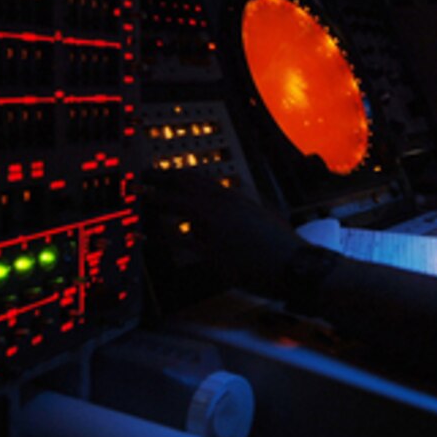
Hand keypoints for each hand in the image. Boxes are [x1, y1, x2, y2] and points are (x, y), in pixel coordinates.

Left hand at [142, 171, 303, 295]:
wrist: (295, 264)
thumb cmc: (283, 244)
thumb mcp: (263, 216)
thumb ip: (242, 209)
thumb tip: (230, 207)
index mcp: (236, 198)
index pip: (200, 179)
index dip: (178, 174)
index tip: (164, 172)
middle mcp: (224, 207)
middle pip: (185, 185)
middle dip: (161, 179)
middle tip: (144, 176)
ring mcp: (216, 227)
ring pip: (178, 205)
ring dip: (157, 199)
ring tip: (141, 195)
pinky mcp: (212, 251)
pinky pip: (179, 241)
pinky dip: (160, 237)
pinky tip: (146, 236)